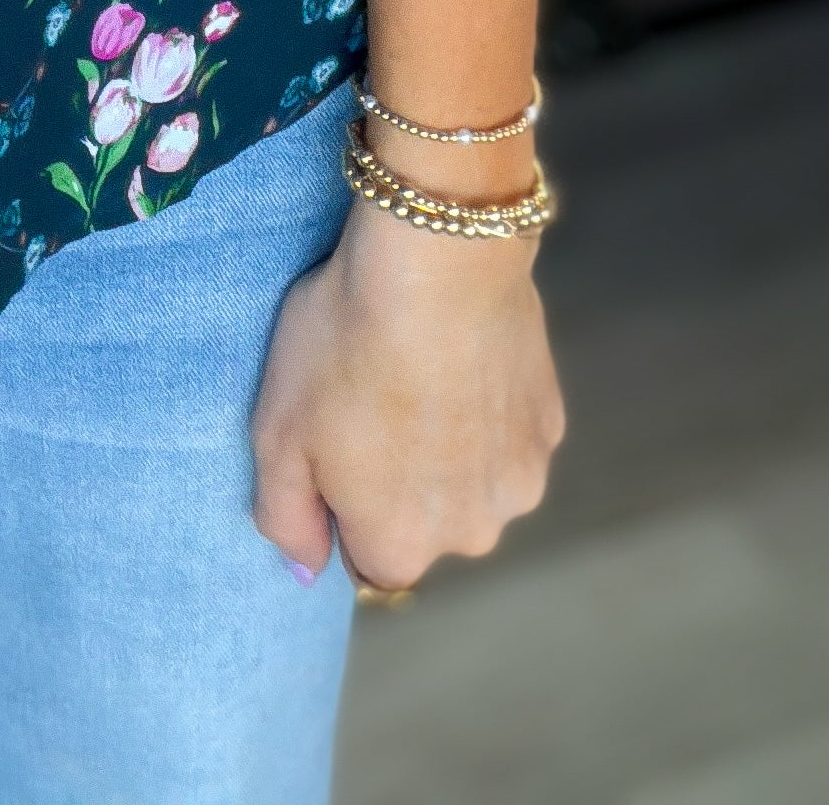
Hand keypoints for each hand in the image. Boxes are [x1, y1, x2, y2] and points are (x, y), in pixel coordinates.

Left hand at [251, 199, 564, 591]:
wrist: (436, 259)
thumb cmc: (344, 343)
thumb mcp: (277, 431)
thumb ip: (285, 518)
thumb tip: (307, 569)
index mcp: (400, 547)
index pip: (366, 560)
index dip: (344, 504)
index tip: (335, 443)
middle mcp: (471, 535)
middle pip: (425, 525)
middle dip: (400, 482)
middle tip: (372, 399)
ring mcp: (521, 482)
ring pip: (471, 483)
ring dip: (449, 450)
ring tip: (418, 372)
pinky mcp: (551, 425)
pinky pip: (507, 436)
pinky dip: (487, 410)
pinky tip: (461, 355)